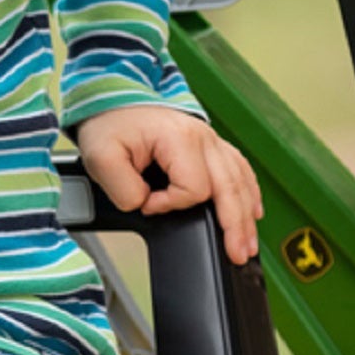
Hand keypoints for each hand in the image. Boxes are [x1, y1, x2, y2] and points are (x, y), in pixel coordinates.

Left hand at [75, 105, 262, 265]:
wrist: (111, 100)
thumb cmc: (109, 124)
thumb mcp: (101, 157)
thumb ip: (123, 189)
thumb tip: (145, 205)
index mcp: (179, 139)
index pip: (192, 189)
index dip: (169, 205)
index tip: (147, 203)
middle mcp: (202, 138)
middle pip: (230, 188)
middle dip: (235, 225)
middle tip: (236, 253)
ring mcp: (210, 141)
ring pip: (240, 181)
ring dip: (246, 214)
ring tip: (247, 243)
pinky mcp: (209, 145)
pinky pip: (238, 169)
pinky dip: (248, 192)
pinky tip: (253, 210)